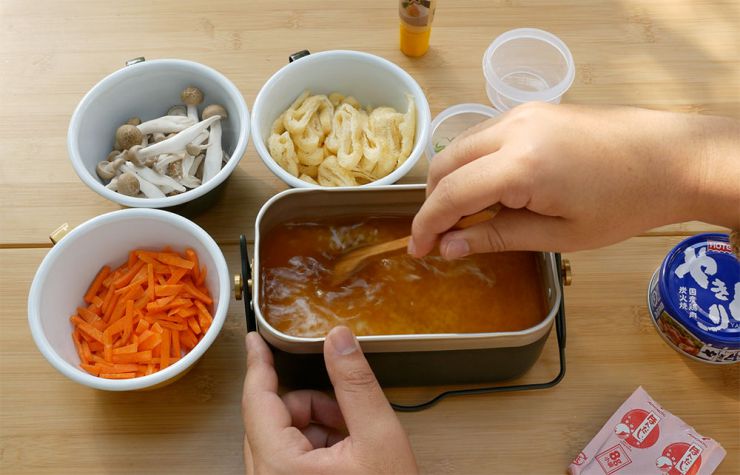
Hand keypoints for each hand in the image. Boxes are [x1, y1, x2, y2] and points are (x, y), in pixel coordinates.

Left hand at [242, 326, 417, 474]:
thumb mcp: (379, 437)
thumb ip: (355, 384)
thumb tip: (338, 341)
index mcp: (281, 467)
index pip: (257, 400)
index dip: (259, 364)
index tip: (254, 341)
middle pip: (273, 417)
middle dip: (311, 405)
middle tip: (346, 413)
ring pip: (281, 436)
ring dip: (315, 425)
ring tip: (351, 440)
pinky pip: (286, 456)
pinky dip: (314, 445)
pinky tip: (344, 455)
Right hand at [410, 102, 739, 257]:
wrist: (673, 159)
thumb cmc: (624, 205)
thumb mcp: (559, 235)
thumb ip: (497, 237)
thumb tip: (448, 248)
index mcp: (521, 166)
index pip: (451, 195)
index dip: (427, 225)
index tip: (418, 251)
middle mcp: (513, 129)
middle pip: (445, 164)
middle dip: (434, 203)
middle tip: (440, 238)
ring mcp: (523, 114)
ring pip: (460, 146)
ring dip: (450, 181)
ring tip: (463, 218)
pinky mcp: (533, 110)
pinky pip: (483, 136)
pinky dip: (472, 164)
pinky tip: (486, 190)